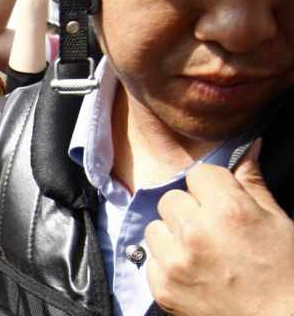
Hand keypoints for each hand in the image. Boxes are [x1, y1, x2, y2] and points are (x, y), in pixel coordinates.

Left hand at [145, 140, 293, 315]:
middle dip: (188, 210)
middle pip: (171, 198)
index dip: (210, 187)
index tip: (220, 201)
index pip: (197, 174)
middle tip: (210, 229)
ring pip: (155, 226)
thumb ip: (251, 181)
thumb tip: (246, 145)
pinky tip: (191, 271)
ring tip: (199, 251)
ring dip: (172, 235)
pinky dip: (166, 263)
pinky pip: (150, 258)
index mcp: (227, 210)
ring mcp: (175, 261)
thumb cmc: (282, 270)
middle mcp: (195, 232)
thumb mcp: (276, 221)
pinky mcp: (161, 286)